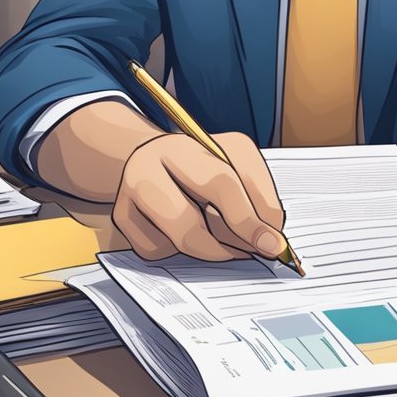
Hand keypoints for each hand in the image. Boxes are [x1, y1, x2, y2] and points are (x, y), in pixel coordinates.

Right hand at [112, 132, 285, 260]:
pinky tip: (184, 233)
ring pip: (179, 239)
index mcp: (189, 145)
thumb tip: (269, 238)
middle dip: (235, 239)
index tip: (274, 243)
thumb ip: (258, 196)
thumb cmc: (202, 168)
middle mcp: (153, 163)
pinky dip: (181, 251)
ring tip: (228, 243)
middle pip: (193, 218)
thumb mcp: (235, 166)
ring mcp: (132, 190)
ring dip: (213, 250)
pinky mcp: (123, 217)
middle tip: (257, 251)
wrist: (153, 161)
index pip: (223, 184)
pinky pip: (161, 250)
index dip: (252, 219)